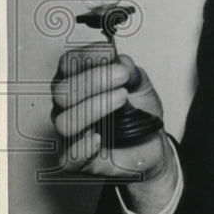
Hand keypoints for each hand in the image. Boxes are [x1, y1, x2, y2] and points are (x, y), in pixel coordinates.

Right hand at [51, 45, 177, 213]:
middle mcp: (68, 106)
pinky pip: (69, 156)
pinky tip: (100, 138)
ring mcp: (71, 132)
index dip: (86, 56)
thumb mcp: (141, 85)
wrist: (152, 143)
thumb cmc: (140, 111)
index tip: (111, 54)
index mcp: (78, 81)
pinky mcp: (77, 159)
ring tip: (122, 101)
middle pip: (61, 91)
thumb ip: (130, 72)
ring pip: (64, 122)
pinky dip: (84, 146)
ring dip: (94, 108)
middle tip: (123, 79)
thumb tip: (121, 62)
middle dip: (94, 81)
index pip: (68, 64)